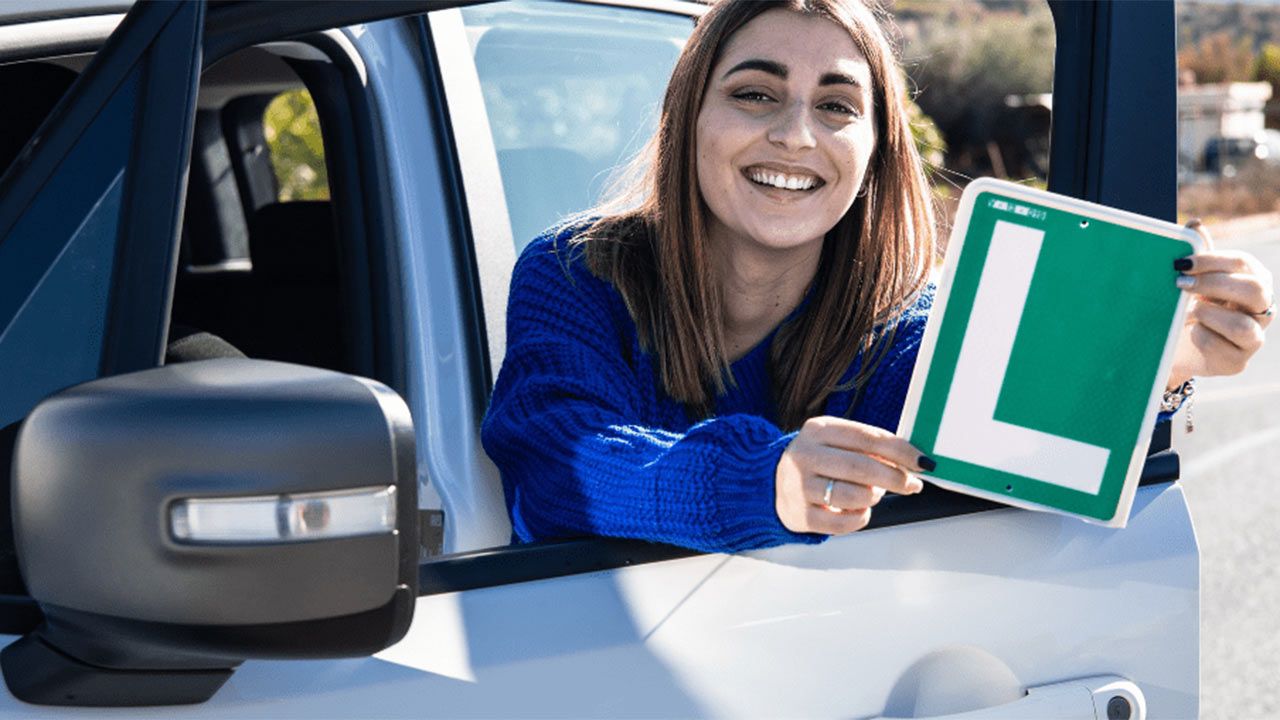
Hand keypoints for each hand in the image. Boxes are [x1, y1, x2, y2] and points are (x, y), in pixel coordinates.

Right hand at [775, 416, 928, 534]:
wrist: (772, 483)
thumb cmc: (816, 462)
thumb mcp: (836, 442)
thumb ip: (869, 447)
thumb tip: (913, 462)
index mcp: (818, 430)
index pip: (868, 437)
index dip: (901, 451)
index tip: (922, 462)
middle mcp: (805, 455)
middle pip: (862, 467)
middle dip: (895, 478)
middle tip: (912, 484)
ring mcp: (799, 486)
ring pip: (853, 496)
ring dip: (875, 496)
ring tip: (875, 493)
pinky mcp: (800, 515)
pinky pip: (842, 523)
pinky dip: (860, 518)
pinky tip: (860, 510)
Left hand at [1167, 220, 1272, 389]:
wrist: (1178, 348)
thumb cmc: (1191, 306)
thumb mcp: (1194, 279)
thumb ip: (1199, 254)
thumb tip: (1195, 223)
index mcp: (1253, 281)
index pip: (1243, 263)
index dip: (1212, 261)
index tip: (1181, 263)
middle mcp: (1262, 309)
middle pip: (1255, 290)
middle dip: (1214, 284)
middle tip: (1181, 285)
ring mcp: (1254, 338)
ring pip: (1242, 325)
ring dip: (1208, 315)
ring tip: (1188, 313)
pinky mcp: (1237, 362)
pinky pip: (1222, 348)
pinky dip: (1201, 337)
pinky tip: (1191, 332)